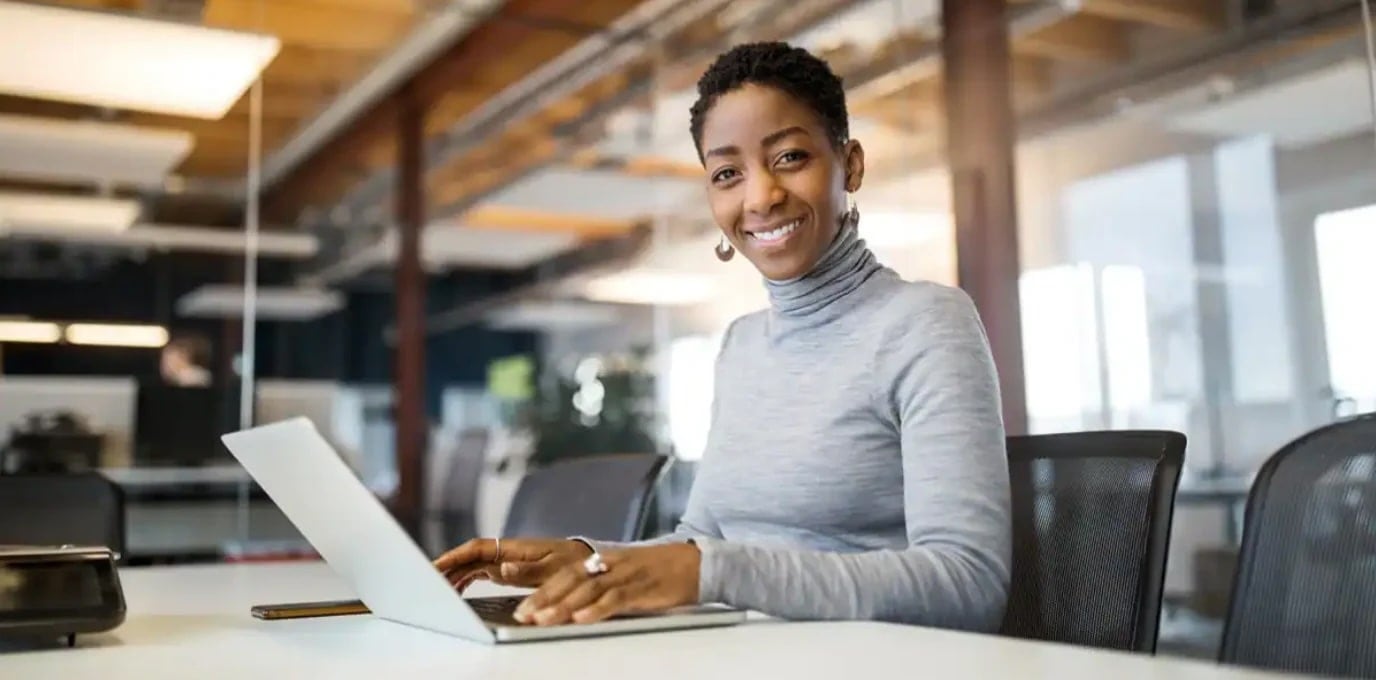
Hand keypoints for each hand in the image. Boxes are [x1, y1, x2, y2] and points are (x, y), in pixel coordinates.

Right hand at [433, 538, 590, 592]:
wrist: (587, 561)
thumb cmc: (572, 563)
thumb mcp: (553, 570)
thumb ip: (527, 571)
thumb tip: (501, 568)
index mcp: (515, 548)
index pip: (478, 548)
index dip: (455, 555)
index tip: (436, 565)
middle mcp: (506, 551)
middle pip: (470, 556)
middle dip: (448, 566)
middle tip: (427, 582)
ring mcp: (506, 559)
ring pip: (472, 564)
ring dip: (455, 575)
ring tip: (438, 590)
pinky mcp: (508, 568)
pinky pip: (480, 572)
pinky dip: (466, 580)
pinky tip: (456, 590)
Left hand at [513, 543, 699, 625]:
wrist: (695, 562)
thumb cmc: (658, 572)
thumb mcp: (623, 575)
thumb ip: (599, 587)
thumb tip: (571, 607)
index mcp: (603, 560)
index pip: (565, 574)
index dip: (542, 590)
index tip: (522, 608)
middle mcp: (610, 564)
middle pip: (570, 579)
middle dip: (544, 598)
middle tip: (523, 615)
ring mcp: (626, 574)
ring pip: (588, 588)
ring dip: (563, 605)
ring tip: (542, 620)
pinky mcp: (642, 586)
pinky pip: (616, 597)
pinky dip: (597, 608)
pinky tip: (582, 618)